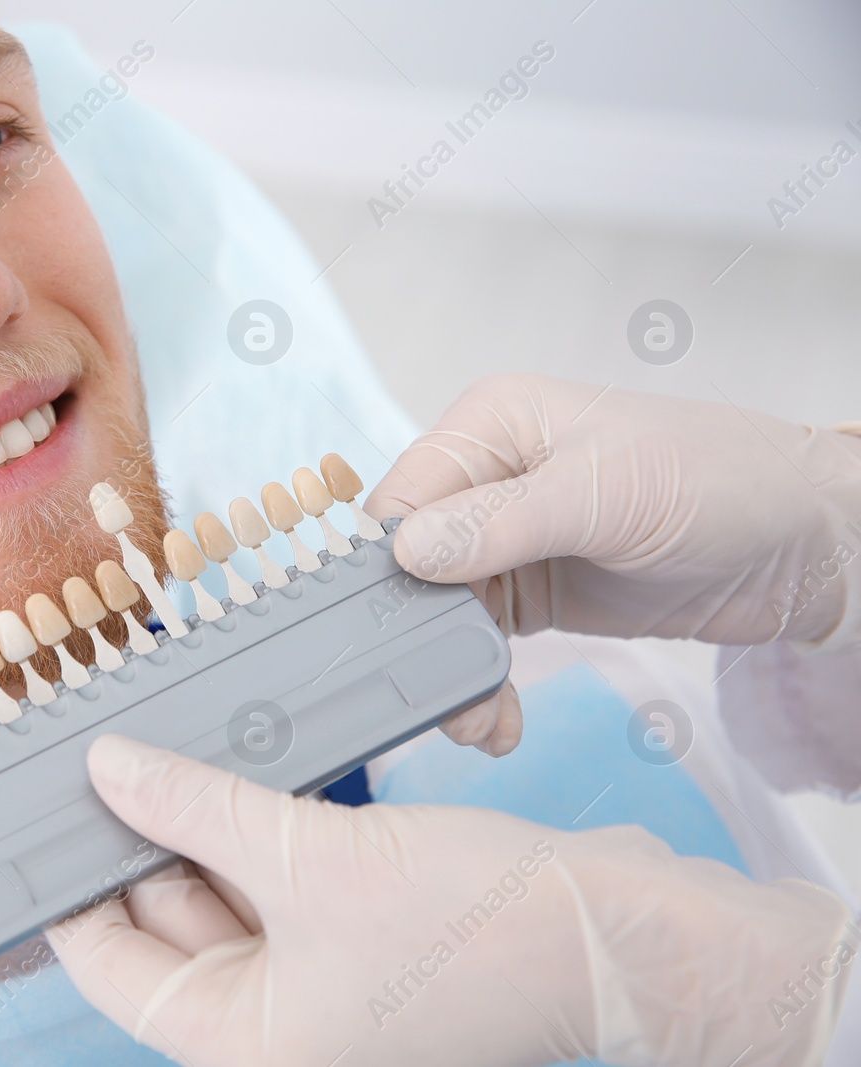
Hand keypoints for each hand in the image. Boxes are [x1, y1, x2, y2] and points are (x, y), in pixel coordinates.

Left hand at [50, 735, 851, 1066]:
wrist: (623, 936)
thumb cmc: (479, 926)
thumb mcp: (312, 856)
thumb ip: (195, 808)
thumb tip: (108, 771)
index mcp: (245, 1045)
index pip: (111, 968)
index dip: (67, 889)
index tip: (36, 817)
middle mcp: (276, 1030)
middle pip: (164, 930)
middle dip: (133, 844)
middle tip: (95, 760)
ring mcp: (319, 993)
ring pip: (222, 902)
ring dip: (195, 830)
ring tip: (156, 751)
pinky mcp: (357, 951)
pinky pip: (277, 890)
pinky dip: (254, 836)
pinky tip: (232, 770)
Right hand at [365, 375, 860, 753]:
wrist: (803, 546)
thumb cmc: (720, 481)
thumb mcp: (607, 495)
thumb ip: (502, 523)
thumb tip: (408, 551)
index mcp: (492, 425)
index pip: (404, 495)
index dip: (392, 563)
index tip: (402, 628)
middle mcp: (488, 478)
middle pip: (413, 562)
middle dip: (423, 632)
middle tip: (443, 694)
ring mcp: (507, 539)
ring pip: (441, 611)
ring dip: (453, 670)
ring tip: (479, 722)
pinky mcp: (531, 592)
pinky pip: (480, 640)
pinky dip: (483, 683)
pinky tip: (496, 718)